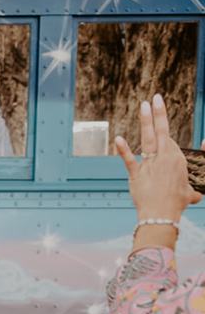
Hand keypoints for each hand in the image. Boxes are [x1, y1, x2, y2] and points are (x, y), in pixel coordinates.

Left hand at [114, 94, 202, 220]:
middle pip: (161, 131)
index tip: (159, 112)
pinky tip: (118, 139)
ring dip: (146, 121)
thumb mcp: (194, 191)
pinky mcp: (136, 174)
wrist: (162, 215)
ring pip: (148, 139)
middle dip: (159, 113)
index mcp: (177, 159)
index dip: (163, 128)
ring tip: (144, 105)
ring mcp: (150, 165)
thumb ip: (198, 185)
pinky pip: (129, 160)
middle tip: (156, 97)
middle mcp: (165, 158)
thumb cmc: (177, 204)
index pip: (168, 139)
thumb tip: (200, 185)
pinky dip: (123, 150)